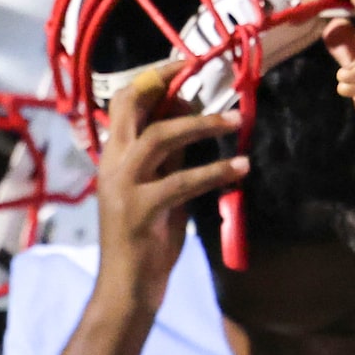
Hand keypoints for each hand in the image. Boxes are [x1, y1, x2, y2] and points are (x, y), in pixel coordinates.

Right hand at [96, 62, 245, 311]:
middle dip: (167, 82)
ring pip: (160, 137)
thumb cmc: (145, 241)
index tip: (185, 65)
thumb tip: (191, 121)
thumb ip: (169, 158)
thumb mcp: (158, 190)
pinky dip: (215, 172)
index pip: (125, 102)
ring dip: (201, 124)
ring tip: (235, 120)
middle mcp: (113, 164)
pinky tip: (241, 168)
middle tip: (201, 72)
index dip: (154, 78)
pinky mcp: (143, 210)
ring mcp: (124, 186)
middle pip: (132, 104)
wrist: (126, 288)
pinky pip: (182, 181)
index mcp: (113, 157)